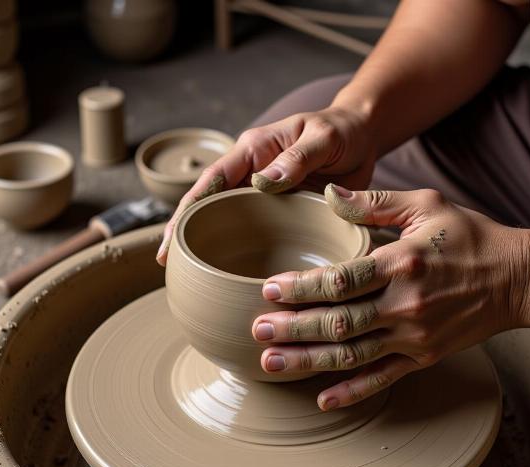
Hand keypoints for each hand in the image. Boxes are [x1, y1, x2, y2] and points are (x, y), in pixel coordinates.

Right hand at [156, 106, 376, 264]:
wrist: (362, 138)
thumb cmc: (343, 131)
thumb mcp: (323, 139)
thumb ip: (297, 158)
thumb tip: (263, 181)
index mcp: (255, 150)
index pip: (214, 180)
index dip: (189, 206)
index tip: (172, 234)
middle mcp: (253, 173)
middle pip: (211, 203)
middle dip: (187, 229)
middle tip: (167, 261)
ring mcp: (265, 194)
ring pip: (230, 219)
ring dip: (210, 242)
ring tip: (190, 271)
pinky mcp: (282, 210)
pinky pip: (258, 230)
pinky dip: (242, 248)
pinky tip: (235, 270)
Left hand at [252, 184, 529, 410]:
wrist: (519, 280)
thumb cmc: (471, 237)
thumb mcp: (426, 205)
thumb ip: (374, 200)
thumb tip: (328, 193)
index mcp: (402, 263)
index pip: (341, 280)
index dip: (302, 288)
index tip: (269, 290)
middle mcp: (405, 304)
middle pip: (339, 322)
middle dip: (294, 328)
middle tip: (258, 330)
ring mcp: (414, 336)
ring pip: (352, 354)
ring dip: (309, 361)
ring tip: (272, 363)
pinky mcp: (423, 357)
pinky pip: (382, 378)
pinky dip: (352, 391)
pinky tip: (323, 399)